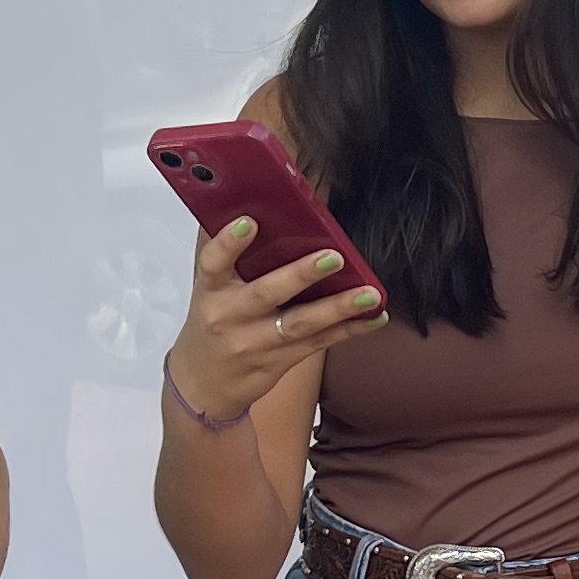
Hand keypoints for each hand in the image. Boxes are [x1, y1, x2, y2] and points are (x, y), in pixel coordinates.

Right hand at [165, 221, 391, 430]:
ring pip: (301, 324)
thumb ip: (224, 248)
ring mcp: (256, 343)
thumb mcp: (210, 285)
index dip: (229, 243)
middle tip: (333, 256)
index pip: (213, 263)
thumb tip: (243, 197)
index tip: (250, 222)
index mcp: (212, 289)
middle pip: (266, 293)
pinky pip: (319, 344)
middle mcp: (230, 316)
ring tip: (369, 294)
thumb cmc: (213, 319)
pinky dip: (349, 330)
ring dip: (338, 308)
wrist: (204, 381)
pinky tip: (374, 317)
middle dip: (300, 275)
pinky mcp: (279, 362)